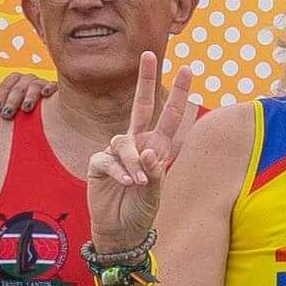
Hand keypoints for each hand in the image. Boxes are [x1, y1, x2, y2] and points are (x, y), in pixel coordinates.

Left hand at [0, 70, 56, 121]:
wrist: (44, 114)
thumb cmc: (19, 110)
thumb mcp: (3, 106)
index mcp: (14, 81)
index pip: (5, 85)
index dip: (0, 96)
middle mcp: (27, 79)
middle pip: (18, 87)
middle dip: (12, 101)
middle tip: (7, 114)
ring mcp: (41, 83)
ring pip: (34, 86)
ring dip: (30, 96)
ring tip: (26, 109)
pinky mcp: (55, 88)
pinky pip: (52, 85)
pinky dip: (49, 88)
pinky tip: (46, 95)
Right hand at [83, 56, 202, 252]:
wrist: (121, 231)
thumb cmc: (141, 210)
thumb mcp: (155, 192)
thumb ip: (155, 172)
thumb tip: (148, 151)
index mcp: (156, 148)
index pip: (168, 116)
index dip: (177, 94)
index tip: (187, 70)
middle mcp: (137, 145)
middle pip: (141, 105)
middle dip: (145, 80)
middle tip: (148, 54)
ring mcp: (116, 153)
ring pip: (124, 141)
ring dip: (133, 160)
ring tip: (138, 182)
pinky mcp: (99, 164)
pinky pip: (108, 158)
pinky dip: (119, 171)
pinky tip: (126, 183)